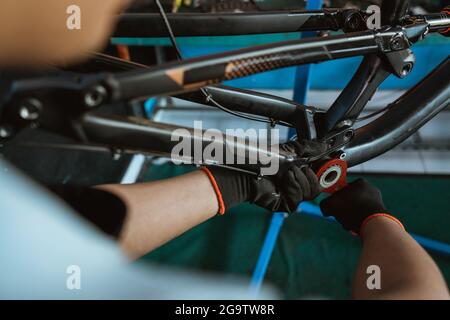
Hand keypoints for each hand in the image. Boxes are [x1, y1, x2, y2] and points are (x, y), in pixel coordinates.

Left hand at [202, 140, 325, 213]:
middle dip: (310, 173)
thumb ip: (308, 148)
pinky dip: (293, 186)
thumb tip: (325, 145)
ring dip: (300, 178)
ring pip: (310, 192)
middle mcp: (297, 184)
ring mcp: (292, 195)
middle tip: (299, 166)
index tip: (329, 161)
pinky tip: (284, 179)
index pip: (321, 174)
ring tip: (287, 171)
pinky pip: (299, 197)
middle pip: (318, 185)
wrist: (246, 170)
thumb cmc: (261, 159)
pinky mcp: (286, 204)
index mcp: (300, 171)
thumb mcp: (289, 150)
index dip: (327, 169)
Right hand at [320, 179, 390, 233]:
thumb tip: (326, 208)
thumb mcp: (330, 205)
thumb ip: (324, 204)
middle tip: (341, 217)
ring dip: (351, 218)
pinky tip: (357, 229)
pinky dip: (360, 223)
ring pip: (357, 210)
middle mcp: (371, 190)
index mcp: (360, 182)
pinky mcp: (382, 213)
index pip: (343, 189)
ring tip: (349, 225)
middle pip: (350, 201)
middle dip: (344, 211)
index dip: (336, 199)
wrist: (374, 224)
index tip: (334, 207)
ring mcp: (378, 201)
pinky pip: (365, 217)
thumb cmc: (352, 211)